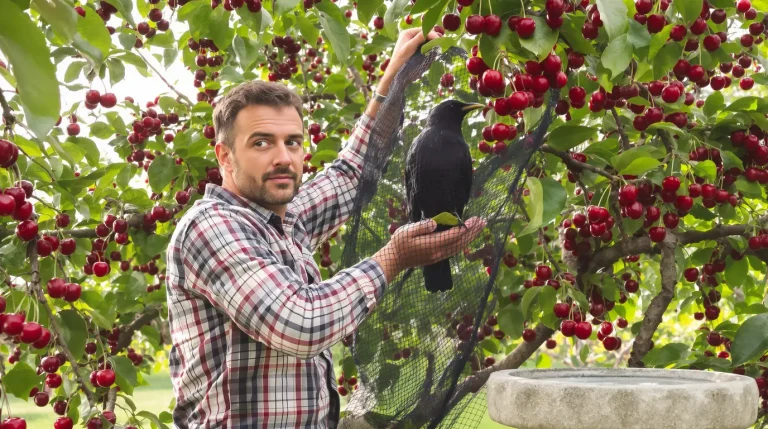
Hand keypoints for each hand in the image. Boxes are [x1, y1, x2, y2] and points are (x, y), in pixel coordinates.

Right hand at [372, 217, 486, 282]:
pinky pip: (455, 250)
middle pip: (460, 242)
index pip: (453, 236)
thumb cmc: (399, 243)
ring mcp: (439, 256)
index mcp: (432, 244)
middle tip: (483, 221)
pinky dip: (464, 243)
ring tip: (479, 228)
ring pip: (459, 247)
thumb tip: (435, 224)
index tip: (474, 219)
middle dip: (473, 232)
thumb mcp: (407, 231)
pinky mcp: (437, 257)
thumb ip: (422, 227)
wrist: (395, 260)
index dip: (466, 228)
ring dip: (470, 238)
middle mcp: (438, 252)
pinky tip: (467, 238)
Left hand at [378, 28, 441, 93]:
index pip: (423, 30)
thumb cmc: (400, 60)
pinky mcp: (416, 51)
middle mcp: (411, 36)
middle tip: (441, 44)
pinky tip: (433, 52)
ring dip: (432, 44)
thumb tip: (430, 31)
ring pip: (427, 41)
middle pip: (426, 35)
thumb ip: (419, 38)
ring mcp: (414, 43)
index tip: (439, 39)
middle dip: (433, 38)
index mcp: (408, 33)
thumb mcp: (409, 47)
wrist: (395, 73)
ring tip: (438, 48)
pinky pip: (425, 47)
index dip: (432, 33)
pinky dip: (430, 49)